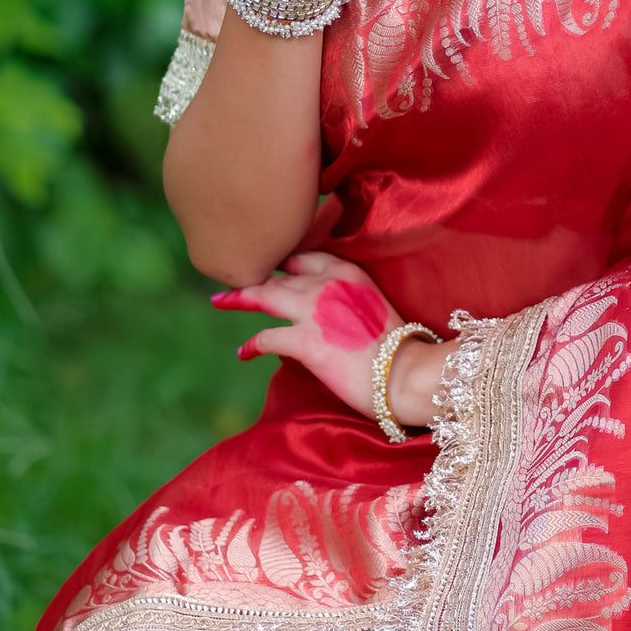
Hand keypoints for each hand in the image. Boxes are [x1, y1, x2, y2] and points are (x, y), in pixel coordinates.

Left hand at [210, 251, 447, 428]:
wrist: (408, 372)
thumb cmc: (399, 348)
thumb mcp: (374, 307)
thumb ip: (347, 301)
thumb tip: (325, 315)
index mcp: (349, 272)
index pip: (306, 257)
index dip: (284, 263)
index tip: (270, 268)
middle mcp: (329, 283)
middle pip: (280, 275)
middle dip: (253, 277)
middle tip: (231, 282)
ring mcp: (315, 311)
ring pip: (266, 296)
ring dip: (241, 298)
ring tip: (222, 300)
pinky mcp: (306, 341)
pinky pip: (267, 337)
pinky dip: (252, 345)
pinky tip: (244, 352)